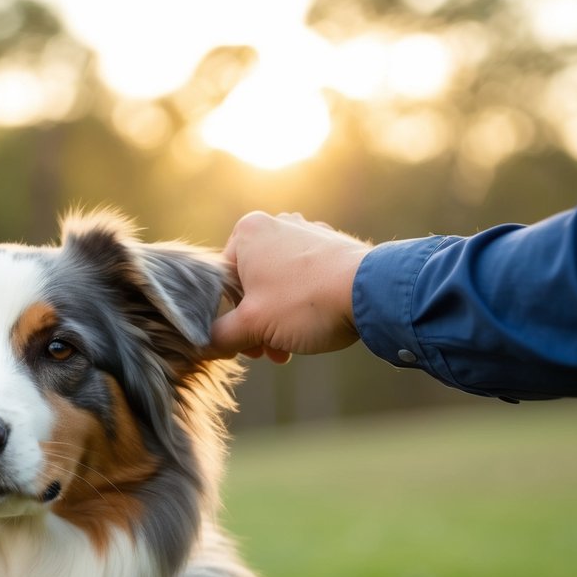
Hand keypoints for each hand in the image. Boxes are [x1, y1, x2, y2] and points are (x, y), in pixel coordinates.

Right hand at [209, 211, 370, 361]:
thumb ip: (218, 335)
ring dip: (277, 320)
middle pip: (250, 285)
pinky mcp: (331, 246)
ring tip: (289, 347)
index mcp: (247, 232)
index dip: (227, 320)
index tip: (242, 345)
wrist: (374, 292)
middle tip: (267, 352)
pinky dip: (301, 304)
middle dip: (256, 323)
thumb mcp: (251, 325)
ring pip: (277, 284)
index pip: (219, 283)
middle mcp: (275, 224)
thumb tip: (203, 345)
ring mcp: (306, 232)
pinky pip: (303, 278)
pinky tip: (312, 326)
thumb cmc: (306, 302)